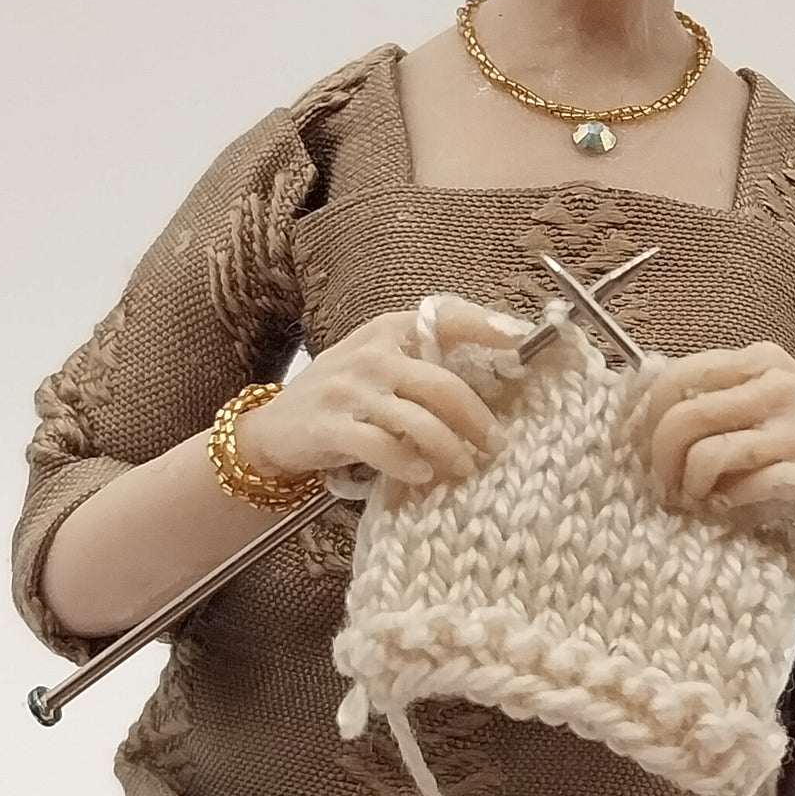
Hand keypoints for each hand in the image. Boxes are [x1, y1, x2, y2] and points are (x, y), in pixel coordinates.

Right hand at [234, 296, 520, 489]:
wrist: (270, 430)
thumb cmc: (340, 397)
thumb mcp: (380, 365)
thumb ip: (425, 364)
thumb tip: (496, 378)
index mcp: (390, 330)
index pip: (447, 318)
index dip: (489, 327)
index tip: (524, 341)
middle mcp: (373, 355)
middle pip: (443, 384)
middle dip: (478, 418)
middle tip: (497, 444)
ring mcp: (350, 391)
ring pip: (419, 420)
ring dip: (451, 449)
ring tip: (465, 468)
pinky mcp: (331, 427)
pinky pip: (383, 447)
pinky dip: (408, 464)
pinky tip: (422, 477)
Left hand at [629, 341, 794, 518]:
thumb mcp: (767, 392)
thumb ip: (719, 395)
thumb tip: (646, 418)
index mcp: (759, 360)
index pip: (680, 375)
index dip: (646, 414)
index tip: (638, 444)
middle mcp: (777, 386)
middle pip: (687, 416)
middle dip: (660, 458)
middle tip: (660, 483)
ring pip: (711, 453)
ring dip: (689, 484)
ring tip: (690, 498)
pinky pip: (749, 486)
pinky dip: (727, 501)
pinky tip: (725, 505)